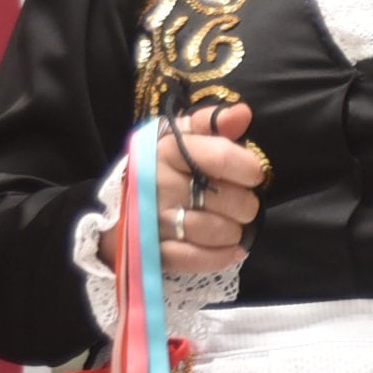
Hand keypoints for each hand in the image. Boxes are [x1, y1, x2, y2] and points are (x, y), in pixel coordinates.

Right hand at [98, 101, 263, 274]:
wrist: (120, 206)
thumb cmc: (162, 167)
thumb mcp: (181, 137)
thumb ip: (212, 123)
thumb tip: (242, 113)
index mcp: (166, 150)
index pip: (221, 156)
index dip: (248, 168)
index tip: (252, 174)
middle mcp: (157, 183)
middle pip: (230, 200)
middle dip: (244, 204)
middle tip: (238, 203)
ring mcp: (154, 219)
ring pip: (218, 231)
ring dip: (234, 231)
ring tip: (229, 224)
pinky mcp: (153, 251)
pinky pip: (197, 259)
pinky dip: (221, 256)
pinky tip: (231, 249)